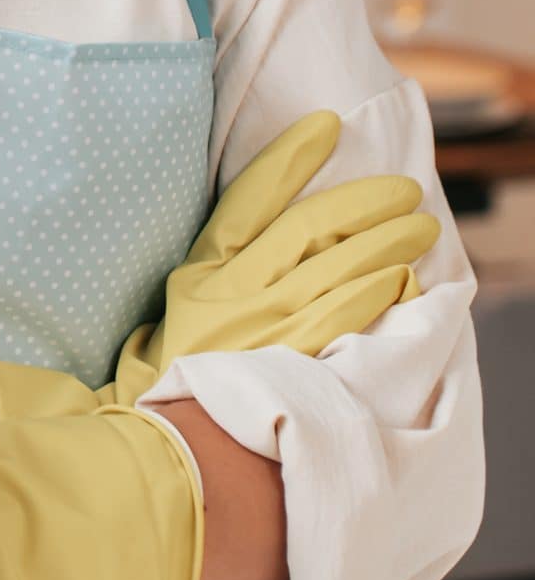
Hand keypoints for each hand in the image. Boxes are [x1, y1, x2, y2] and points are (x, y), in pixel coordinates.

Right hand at [0, 110, 437, 424]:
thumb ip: (201, 285)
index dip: (289, 159)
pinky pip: (346, 317)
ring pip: (339, 267)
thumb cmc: (160, 389)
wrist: (160, 452)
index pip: (249, 202)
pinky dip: (376, 292)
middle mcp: (235, 294)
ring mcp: (267, 327)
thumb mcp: (166, 321)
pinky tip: (401, 277)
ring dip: (385, 242)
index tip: (325, 126)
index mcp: (198, 277)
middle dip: (362, 202)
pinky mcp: (294, 362)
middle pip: (309, 229)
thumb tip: (235, 248)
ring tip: (419, 226)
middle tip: (404, 190)